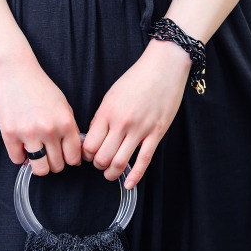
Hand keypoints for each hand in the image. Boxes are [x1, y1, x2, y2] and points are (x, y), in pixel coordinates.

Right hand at [0, 51, 81, 174]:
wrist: (14, 71)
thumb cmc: (40, 87)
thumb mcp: (63, 105)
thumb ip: (70, 128)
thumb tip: (75, 152)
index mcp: (65, 123)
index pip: (73, 157)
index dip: (70, 160)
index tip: (64, 157)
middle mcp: (48, 131)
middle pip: (56, 166)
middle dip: (54, 163)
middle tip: (49, 154)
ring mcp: (28, 133)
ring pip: (39, 169)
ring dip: (39, 165)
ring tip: (37, 154)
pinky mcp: (10, 134)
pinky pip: (18, 160)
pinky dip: (20, 156)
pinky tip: (21, 145)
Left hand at [81, 39, 191, 188]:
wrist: (164, 66)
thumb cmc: (137, 78)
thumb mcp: (112, 95)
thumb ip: (102, 117)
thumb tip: (94, 137)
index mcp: (107, 112)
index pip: (89, 144)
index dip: (86, 154)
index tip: (89, 155)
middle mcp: (121, 123)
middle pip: (102, 157)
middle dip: (98, 165)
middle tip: (100, 164)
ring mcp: (140, 130)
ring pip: (119, 162)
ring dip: (112, 173)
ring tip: (110, 173)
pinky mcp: (156, 133)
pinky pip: (143, 160)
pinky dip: (135, 176)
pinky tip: (129, 184)